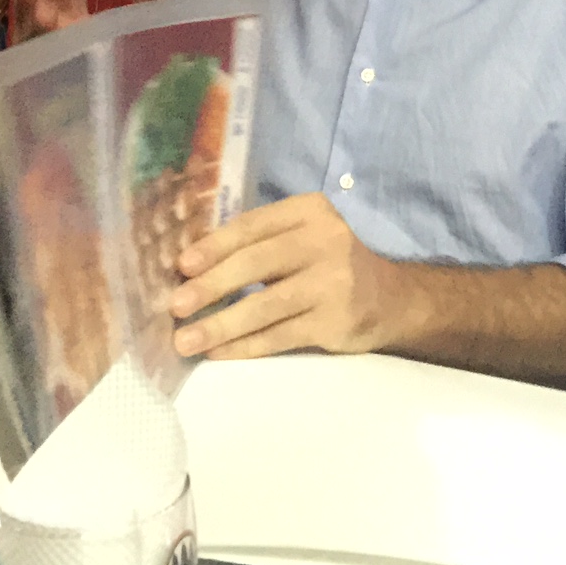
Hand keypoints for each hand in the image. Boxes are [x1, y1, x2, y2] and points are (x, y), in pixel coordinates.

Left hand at [167, 193, 403, 360]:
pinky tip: (219, 353)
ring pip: (266, 306)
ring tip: (185, 340)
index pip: (254, 226)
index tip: (181, 265)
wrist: (390, 299)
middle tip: (176, 306)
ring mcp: (334, 282)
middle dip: (211, 286)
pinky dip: (245, 346)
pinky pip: (280, 336)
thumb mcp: (303, 236)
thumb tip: (192, 265)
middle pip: (257, 263)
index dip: (214, 246)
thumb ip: (261, 242)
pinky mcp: (336, 321)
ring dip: (221, 325)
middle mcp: (325, 240)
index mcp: (310, 211)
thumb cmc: (328, 264)